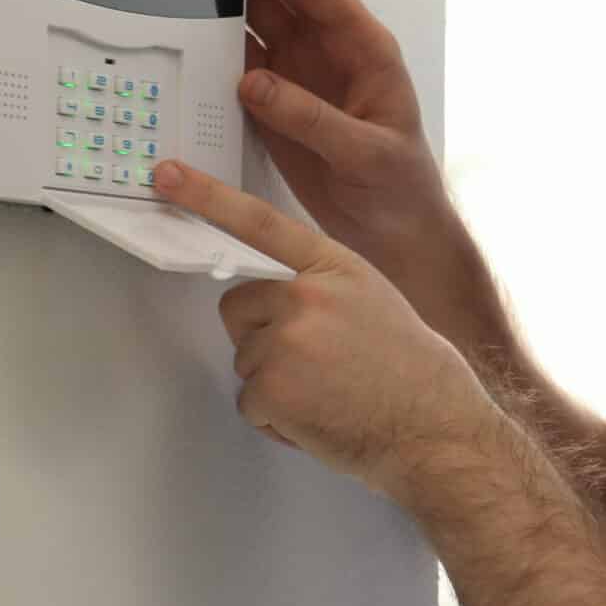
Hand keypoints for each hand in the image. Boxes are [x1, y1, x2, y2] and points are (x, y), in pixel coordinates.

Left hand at [149, 155, 491, 505]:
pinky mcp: (273, 388)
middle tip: (315, 364)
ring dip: (276, 385)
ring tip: (331, 394)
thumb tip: (283, 300)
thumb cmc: (415, 373)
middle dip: (260, 336)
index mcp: (336, 267)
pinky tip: (322, 418)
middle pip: (238, 306)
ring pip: (246, 360)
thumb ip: (325, 288)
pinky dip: (279, 420)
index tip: (167, 176)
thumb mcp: (374, 301)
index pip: (261, 222)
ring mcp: (287, 340)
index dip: (208, 196)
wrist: (438, 428)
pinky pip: (251, 403)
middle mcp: (308, 295)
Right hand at [201, 0, 452, 284]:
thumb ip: (313, 118)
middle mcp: (330, 53)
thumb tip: (255, 82)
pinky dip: (213, 48)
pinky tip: (185, 31)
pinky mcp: (277, 106)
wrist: (397, 235)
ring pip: (256, 22)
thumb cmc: (401, 187)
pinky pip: (240, 65)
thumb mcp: (367, 154)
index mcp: (365, 49)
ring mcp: (300, 77)